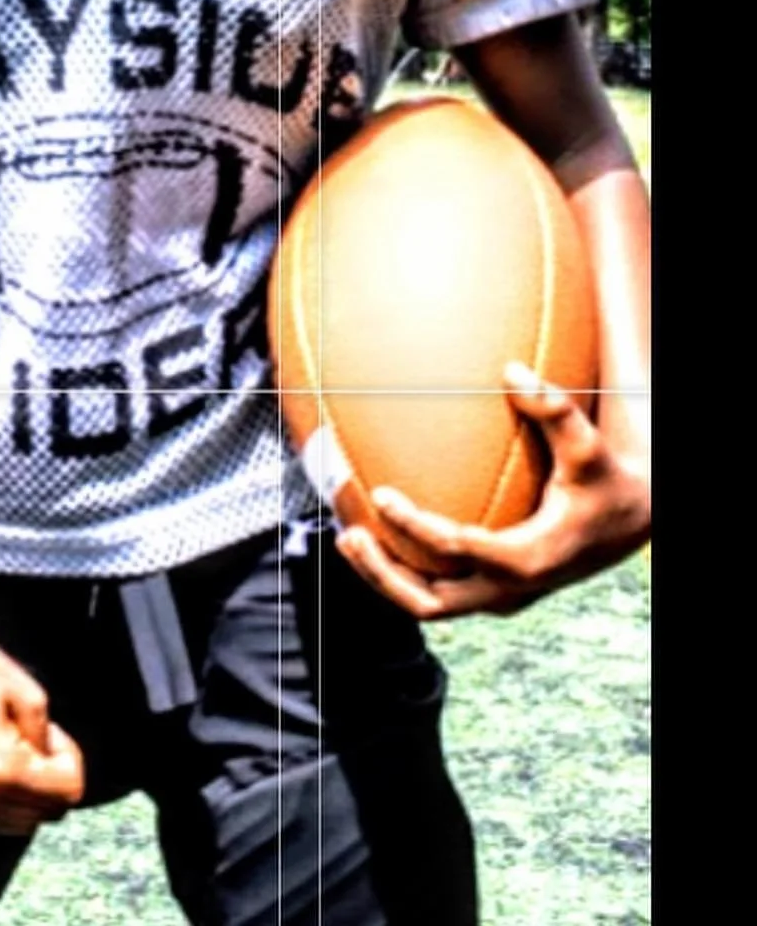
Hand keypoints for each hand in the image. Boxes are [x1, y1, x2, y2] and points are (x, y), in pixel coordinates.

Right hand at [0, 613, 84, 835]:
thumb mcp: (25, 689)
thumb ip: (50, 738)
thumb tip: (52, 766)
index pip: (68, 793)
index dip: (67, 757)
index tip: (50, 734)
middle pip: (44, 814)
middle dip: (47, 777)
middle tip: (24, 736)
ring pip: (18, 824)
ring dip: (21, 790)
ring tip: (0, 745)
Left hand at [335, 362, 650, 619]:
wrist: (629, 523)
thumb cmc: (606, 480)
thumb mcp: (589, 446)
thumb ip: (554, 409)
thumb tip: (511, 369)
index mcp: (529, 559)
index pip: (458, 550)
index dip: (415, 527)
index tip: (382, 494)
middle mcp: (510, 589)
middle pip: (430, 603)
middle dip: (383, 575)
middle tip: (348, 533)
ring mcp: (498, 595)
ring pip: (428, 605)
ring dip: (383, 578)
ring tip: (346, 536)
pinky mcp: (491, 588)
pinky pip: (437, 589)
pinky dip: (402, 569)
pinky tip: (375, 530)